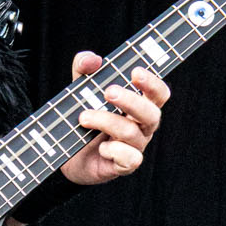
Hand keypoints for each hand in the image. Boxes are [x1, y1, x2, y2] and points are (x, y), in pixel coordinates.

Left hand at [60, 50, 168, 188]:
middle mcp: (142, 126)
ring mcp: (135, 147)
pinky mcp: (124, 166)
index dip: (152, 83)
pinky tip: (100, 147)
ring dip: (107, 121)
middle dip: (131, 101)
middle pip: (152, 113)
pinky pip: (131, 159)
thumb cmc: (84, 118)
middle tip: (108, 92)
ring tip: (83, 117)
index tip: (135, 72)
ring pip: (132, 133)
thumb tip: (92, 59)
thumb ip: (84, 69)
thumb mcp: (80, 89)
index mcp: (139, 106)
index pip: (158, 93)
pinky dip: (115, 150)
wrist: (67, 154)